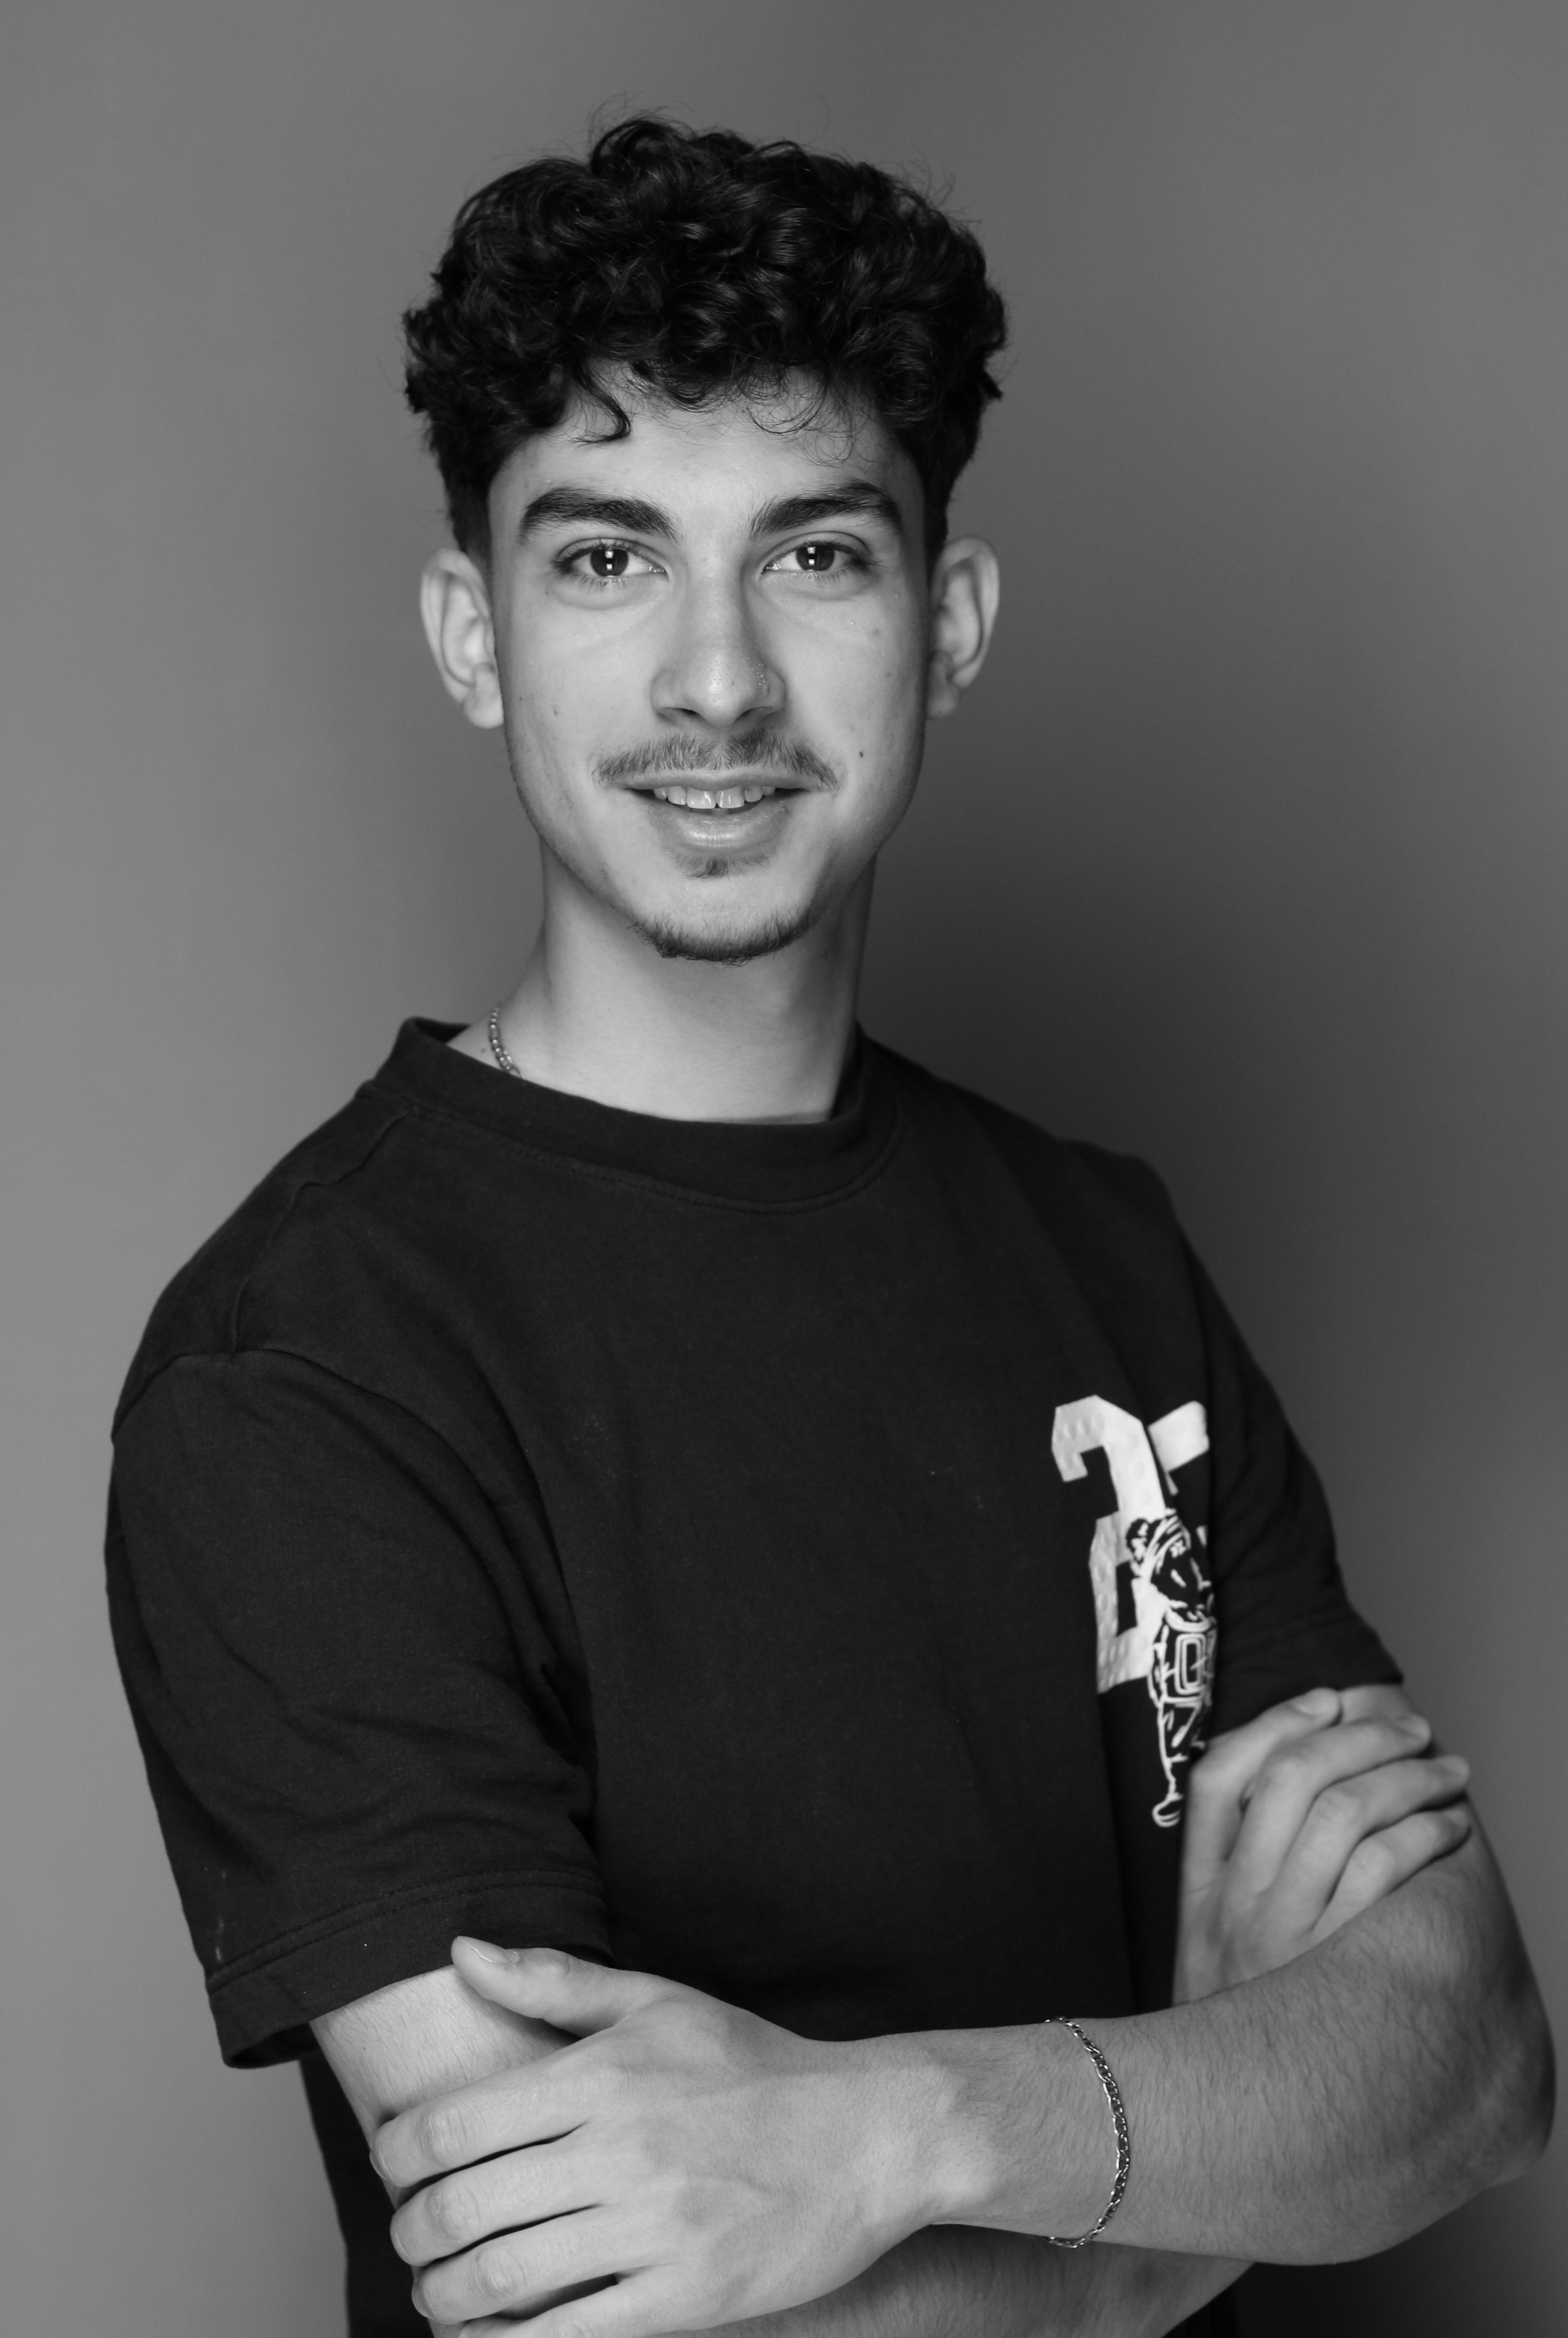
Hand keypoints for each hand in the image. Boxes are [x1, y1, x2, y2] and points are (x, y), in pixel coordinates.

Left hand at [375, 1943, 936, 2337]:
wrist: (870, 2133)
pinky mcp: (686, 2295)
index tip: (395, 2168)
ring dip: (443, 2296)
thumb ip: (553, 1980)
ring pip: (502, 2281)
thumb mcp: (657, 2001)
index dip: (396, 2156)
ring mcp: (653, 2226)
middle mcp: (619, 2148)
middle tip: (411, 2237)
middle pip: (463, 2207)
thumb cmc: (754, 2064)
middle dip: (411, 2234)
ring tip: (438, 2290)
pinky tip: (488, 2336)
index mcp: (603, 2074)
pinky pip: (569, 2337)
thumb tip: (460, 1949)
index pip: (451, 2122)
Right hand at [1173, 1683, 1471, 2001]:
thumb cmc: (1235, 2029)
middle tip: (1416, 1731)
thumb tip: (1293, 1780)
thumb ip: (1233, 1872)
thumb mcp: (1205, 1948)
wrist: (1216, 2133)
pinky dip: (1423, 1835)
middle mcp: (1234, 1904)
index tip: (1329, 1698)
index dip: (1277, 1722)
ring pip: (1347, 1814)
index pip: (1219, 1775)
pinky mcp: (1334, 1975)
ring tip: (1448, 1774)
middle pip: (1294, 1778)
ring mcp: (1282, 1937)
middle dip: (1366, 1737)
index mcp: (1197, 1890)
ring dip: (1410, 1779)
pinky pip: (1383, 1873)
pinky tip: (1448, 1831)